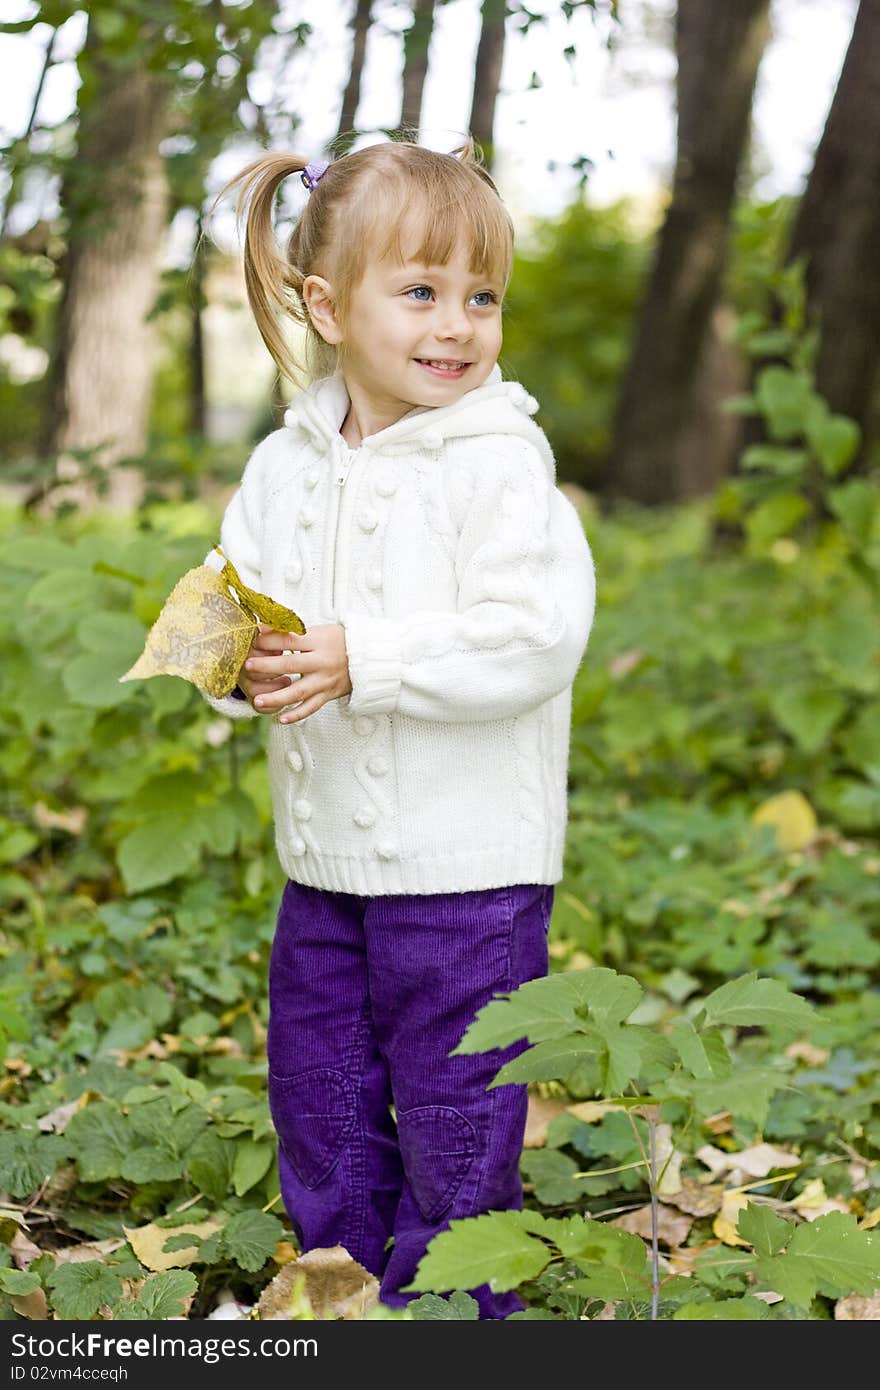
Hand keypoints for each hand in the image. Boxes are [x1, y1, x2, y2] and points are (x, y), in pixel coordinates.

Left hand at [238, 623, 352, 723]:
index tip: (253, 639)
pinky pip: (311, 707)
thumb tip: (263, 629)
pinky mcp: (328, 695)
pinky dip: (296, 715)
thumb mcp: (318, 630)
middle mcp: (321, 662)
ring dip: (277, 698)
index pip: (290, 640)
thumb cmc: (339, 641)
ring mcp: (324, 680)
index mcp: (318, 642)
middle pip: (291, 665)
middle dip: (267, 666)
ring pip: (298, 692)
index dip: (270, 640)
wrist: (368, 657)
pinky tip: (281, 719)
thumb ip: (292, 632)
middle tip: (248, 667)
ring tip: (257, 701)